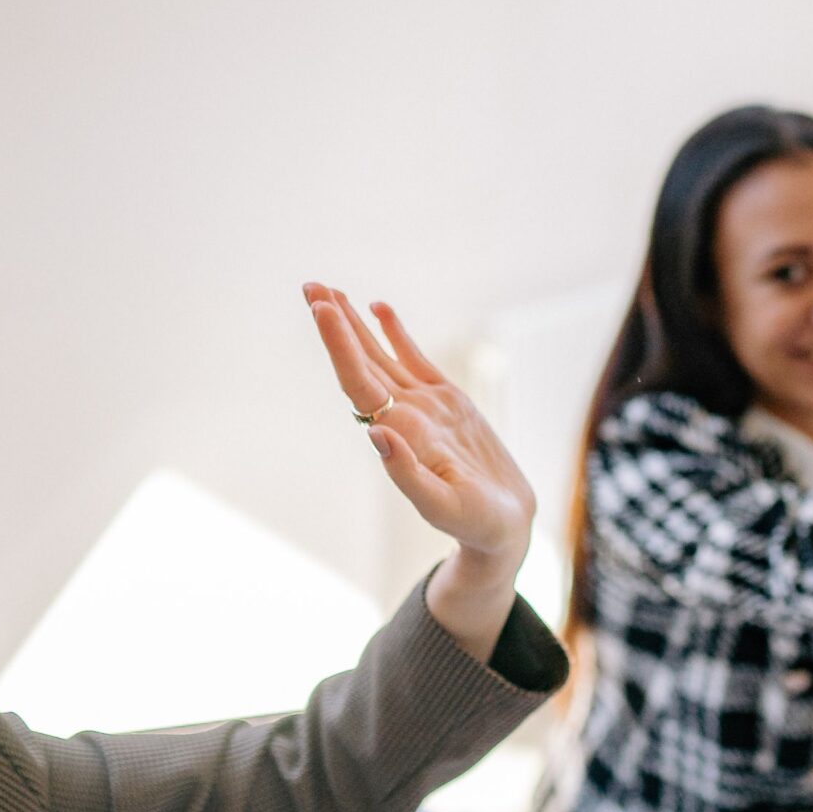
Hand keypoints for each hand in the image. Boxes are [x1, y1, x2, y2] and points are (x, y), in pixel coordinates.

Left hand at [305, 283, 534, 659]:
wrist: (503, 527)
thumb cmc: (475, 523)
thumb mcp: (442, 506)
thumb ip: (406, 473)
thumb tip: (377, 433)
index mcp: (400, 434)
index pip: (360, 381)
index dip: (339, 345)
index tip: (321, 308)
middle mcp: (404, 415)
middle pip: (360, 361)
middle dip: (335, 324)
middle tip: (309, 285)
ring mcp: (425, 406)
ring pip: (381, 355)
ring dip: (354, 323)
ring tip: (328, 290)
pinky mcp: (448, 401)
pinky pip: (415, 359)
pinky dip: (396, 332)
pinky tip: (378, 308)